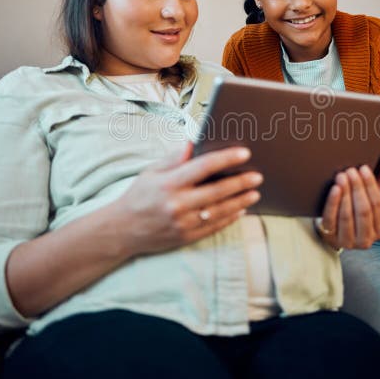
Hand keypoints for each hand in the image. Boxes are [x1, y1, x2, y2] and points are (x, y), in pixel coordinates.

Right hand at [108, 143, 261, 256]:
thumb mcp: (151, 171)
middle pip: (216, 191)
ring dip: (240, 201)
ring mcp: (183, 223)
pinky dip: (229, 218)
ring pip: (219, 211)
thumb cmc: (139, 196)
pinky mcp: (186, 237)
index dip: (226, 159)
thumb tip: (194, 142)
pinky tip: (241, 210)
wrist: (122, 229)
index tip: (244, 153)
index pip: (203, 167)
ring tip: (254, 193)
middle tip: (257, 176)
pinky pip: (214, 227)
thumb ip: (174, 158)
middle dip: (240, 183)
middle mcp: (177, 204)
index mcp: (169, 183)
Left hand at [316, 153, 379, 249]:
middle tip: (351, 171)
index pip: (378, 205)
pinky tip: (334, 189)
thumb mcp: (369, 197)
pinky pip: (331, 219)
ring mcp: (348, 241)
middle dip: (357, 188)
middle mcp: (367, 240)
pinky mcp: (331, 238)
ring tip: (341, 176)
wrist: (333, 230)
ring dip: (345, 193)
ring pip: (347, 215)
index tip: (364, 169)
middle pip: (364, 210)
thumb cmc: (355, 210)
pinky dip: (333, 202)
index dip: (371, 186)